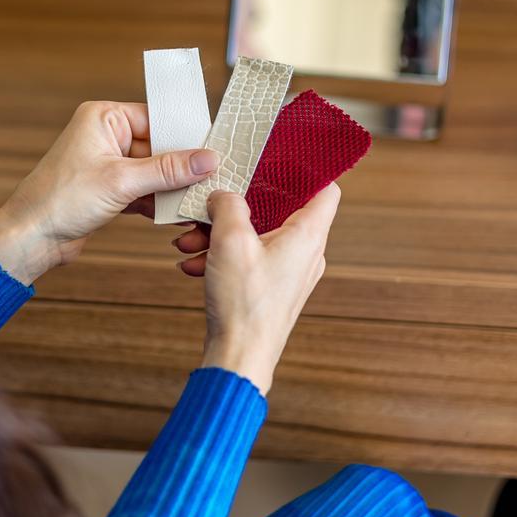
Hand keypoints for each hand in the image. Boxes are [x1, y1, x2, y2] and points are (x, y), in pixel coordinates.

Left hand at [0, 101, 219, 285]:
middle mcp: (106, 135)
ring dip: (171, 187)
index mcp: (104, 117)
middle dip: (182, 166)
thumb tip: (207, 159)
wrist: (30, 238)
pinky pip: (143, 189)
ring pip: (153, 170)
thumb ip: (168, 169)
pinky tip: (176, 214)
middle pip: (158, 146)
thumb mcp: (122, 181)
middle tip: (213, 179)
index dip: (186, 135)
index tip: (215, 149)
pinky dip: (158, 201)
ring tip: (198, 200)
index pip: (157, 118)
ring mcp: (107, 163)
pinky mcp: (108, 188)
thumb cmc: (61, 200)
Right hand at [192, 184, 340, 394]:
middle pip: (279, 208)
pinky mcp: (269, 288)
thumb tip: (223, 194)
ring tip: (190, 239)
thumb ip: (228, 204)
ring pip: (256, 235)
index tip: (280, 157)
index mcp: (308, 235)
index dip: (307, 169)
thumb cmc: (244, 305)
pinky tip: (193, 262)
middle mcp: (305, 252)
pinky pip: (247, 258)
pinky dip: (221, 255)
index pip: (326, 188)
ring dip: (221, 232)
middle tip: (213, 202)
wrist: (238, 358)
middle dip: (238, 204)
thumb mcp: (231, 240)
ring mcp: (288, 272)